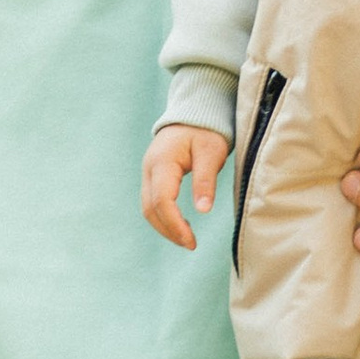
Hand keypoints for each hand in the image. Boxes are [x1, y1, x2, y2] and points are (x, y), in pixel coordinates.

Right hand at [144, 122, 229, 249]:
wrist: (194, 114)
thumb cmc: (205, 131)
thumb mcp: (211, 153)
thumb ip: (205, 180)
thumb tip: (203, 210)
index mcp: (162, 162)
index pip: (162, 200)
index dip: (175, 224)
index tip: (191, 241)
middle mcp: (149, 168)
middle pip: (150, 208)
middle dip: (169, 230)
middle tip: (191, 245)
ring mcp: (148, 173)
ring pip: (148, 208)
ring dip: (165, 227)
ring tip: (187, 240)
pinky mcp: (152, 177)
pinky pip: (152, 202)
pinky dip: (164, 218)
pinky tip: (181, 226)